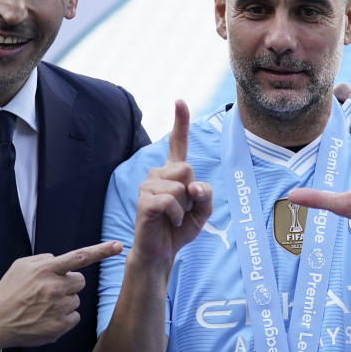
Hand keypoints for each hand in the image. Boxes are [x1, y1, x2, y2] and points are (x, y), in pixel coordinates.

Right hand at [0, 240, 123, 351]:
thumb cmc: (9, 291)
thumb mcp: (21, 266)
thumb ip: (44, 260)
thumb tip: (61, 261)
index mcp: (46, 270)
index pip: (79, 257)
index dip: (101, 251)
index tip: (119, 246)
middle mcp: (54, 287)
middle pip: (80, 281)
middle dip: (69, 284)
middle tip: (49, 290)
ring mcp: (58, 308)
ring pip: (77, 300)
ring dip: (65, 301)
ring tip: (43, 305)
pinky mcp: (59, 327)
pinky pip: (74, 317)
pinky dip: (64, 317)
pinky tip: (46, 317)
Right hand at [130, 100, 212, 269]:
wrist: (162, 251)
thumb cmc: (180, 228)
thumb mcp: (203, 211)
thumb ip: (206, 195)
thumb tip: (193, 186)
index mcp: (173, 172)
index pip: (177, 143)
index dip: (180, 122)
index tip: (179, 101)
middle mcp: (158, 173)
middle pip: (187, 169)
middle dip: (192, 193)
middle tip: (182, 209)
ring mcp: (148, 186)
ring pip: (180, 187)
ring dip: (184, 208)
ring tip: (174, 217)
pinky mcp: (144, 201)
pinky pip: (170, 201)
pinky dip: (176, 216)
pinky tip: (169, 222)